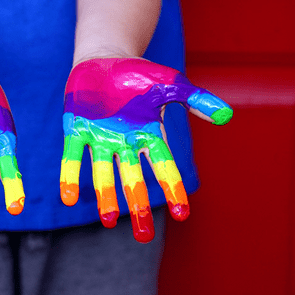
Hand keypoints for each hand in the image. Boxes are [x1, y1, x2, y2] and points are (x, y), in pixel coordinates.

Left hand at [61, 58, 231, 242]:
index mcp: (148, 134)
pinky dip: (70, 175)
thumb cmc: (139, 75)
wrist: (104, 59)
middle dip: (137, 205)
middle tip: (143, 235)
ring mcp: (99, 137)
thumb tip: (226, 116)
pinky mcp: (75, 129)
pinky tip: (68, 198)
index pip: (163, 165)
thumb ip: (195, 99)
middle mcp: (124, 142)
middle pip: (132, 179)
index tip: (181, 213)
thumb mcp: (171, 83)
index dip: (172, 188)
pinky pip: (73, 156)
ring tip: (108, 221)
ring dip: (106, 196)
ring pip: (103, 172)